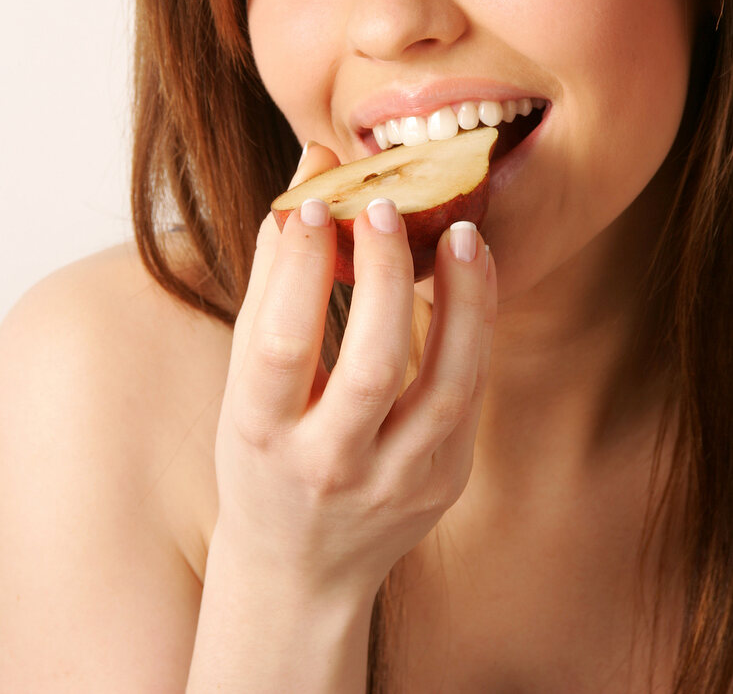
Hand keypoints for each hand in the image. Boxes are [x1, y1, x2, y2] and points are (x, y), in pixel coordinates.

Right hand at [213, 141, 496, 608]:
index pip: (282, 344)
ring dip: (461, 302)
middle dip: (384, 276)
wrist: (301, 565)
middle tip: (385, 206)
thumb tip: (309, 181)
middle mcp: (329, 467)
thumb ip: (274, 281)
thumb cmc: (262, 453)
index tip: (317, 202)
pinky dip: (476, 329)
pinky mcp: (444, 482)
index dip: (300, 268)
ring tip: (461, 233)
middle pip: (373, 366)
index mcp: (261, 436)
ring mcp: (396, 483)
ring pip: (446, 388)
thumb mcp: (244, 379)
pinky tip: (474, 275)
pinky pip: (470, 397)